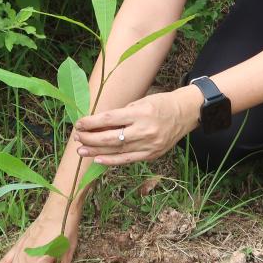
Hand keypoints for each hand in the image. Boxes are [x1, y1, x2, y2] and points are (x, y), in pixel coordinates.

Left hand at [73, 86, 201, 165]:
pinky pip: (127, 159)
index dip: (92, 123)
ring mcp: (149, 145)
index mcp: (141, 113)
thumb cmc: (160, 104)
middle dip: (91, 138)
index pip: (110, 119)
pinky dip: (111, 160)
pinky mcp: (151, 155)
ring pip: (117, 151)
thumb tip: (97, 125)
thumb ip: (120, 115)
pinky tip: (98, 159)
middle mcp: (145, 130)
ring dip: (96, 151)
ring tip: (81, 150)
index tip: (79, 124)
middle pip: (111, 138)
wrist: (185, 113)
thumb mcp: (140, 102)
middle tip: (77, 137)